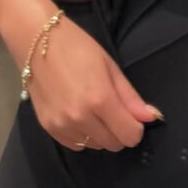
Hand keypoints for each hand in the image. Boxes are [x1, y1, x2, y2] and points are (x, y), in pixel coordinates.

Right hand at [27, 16, 163, 151]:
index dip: (136, 127)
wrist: (37, 41)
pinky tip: (78, 114)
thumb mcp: (109, 66)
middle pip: (114, 144)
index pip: (130, 135)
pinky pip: (75, 145)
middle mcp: (80, 118)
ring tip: (92, 108)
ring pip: (95, 146)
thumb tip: (151, 117)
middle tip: (112, 108)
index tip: (131, 114)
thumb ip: (130, 97)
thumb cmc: (77, 47)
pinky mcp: (48, 129)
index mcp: (99, 99)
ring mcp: (62, 125)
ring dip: (100, 133)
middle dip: (119, 130)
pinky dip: (82, 135)